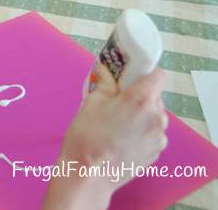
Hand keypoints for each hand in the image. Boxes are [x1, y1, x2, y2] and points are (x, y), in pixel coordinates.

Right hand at [43, 64, 167, 208]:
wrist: (89, 174)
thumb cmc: (87, 136)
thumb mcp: (91, 102)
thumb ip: (104, 84)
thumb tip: (105, 70)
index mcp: (141, 99)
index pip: (157, 75)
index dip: (145, 72)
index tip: (130, 76)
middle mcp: (156, 116)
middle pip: (154, 95)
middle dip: (138, 93)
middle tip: (117, 98)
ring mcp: (159, 136)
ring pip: (154, 114)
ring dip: (141, 113)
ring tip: (118, 121)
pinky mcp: (156, 152)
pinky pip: (152, 132)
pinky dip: (141, 130)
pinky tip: (122, 137)